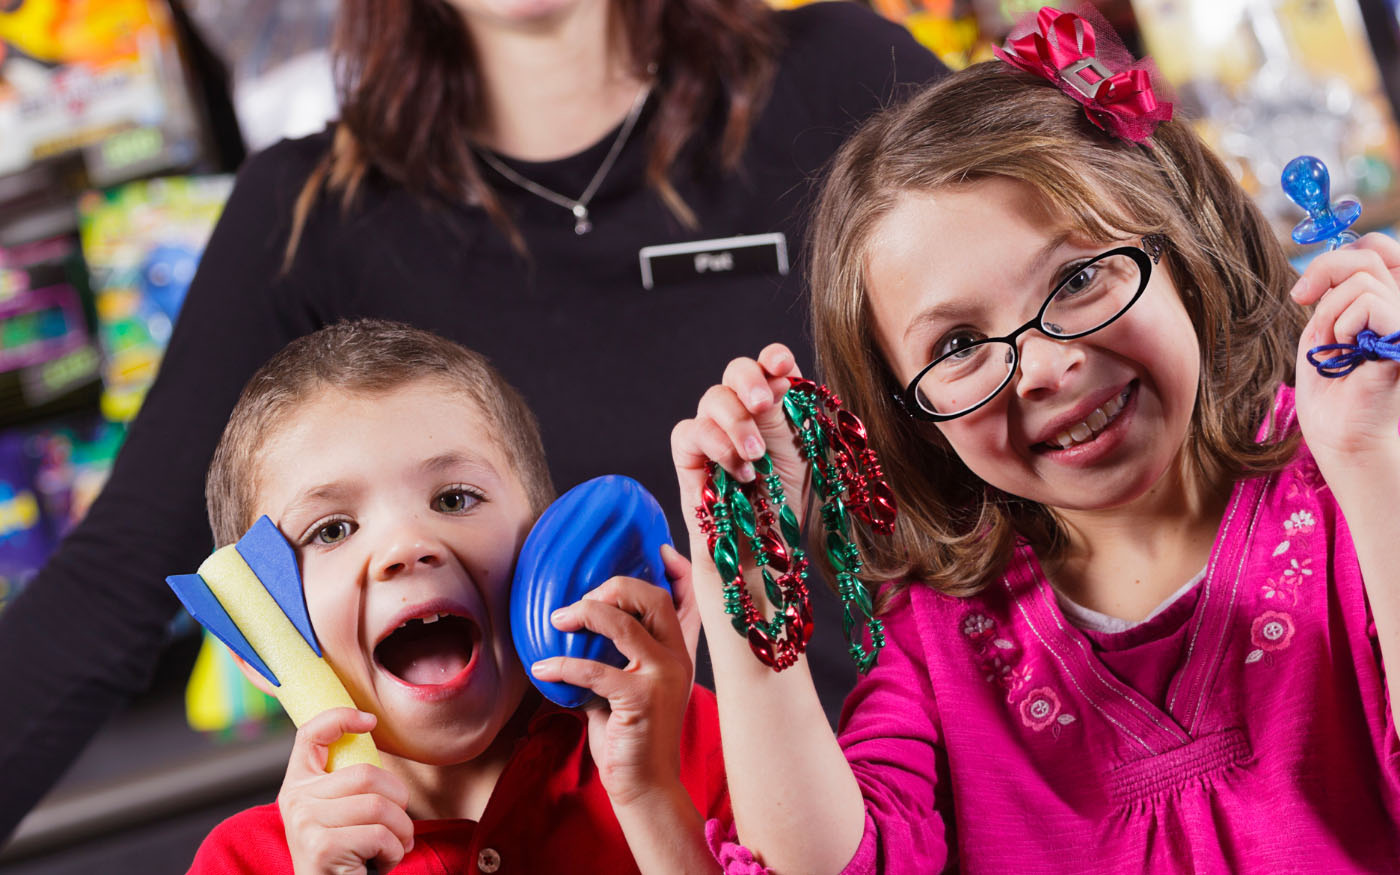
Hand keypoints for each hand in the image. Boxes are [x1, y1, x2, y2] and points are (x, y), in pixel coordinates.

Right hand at [278, 709, 413, 873]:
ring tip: (394, 846)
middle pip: (366, 774)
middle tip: (399, 827)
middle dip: (399, 801)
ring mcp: (305, 822)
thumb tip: (371, 733)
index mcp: (298, 785)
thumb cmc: (343, 857)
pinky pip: (379, 834)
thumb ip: (345, 784)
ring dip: (401, 831)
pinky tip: (382, 862)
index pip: (310, 734)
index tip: (369, 720)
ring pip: (378, 805)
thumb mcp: (337, 813)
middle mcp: (295, 800)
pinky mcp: (321, 846)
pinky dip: (394, 852)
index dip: (340, 718)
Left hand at [528, 548, 695, 807]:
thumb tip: (572, 630)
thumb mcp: (628, 689)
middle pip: (653, 597)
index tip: (658, 551)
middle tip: (582, 599)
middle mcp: (677, 659)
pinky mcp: (640, 699)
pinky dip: (562, 664)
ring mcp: (662, 677)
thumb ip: (613, 658)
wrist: (646, 786)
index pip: (688, 598)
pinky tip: (543, 669)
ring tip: (557, 620)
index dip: (676, 569)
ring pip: (623, 623)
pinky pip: (595, 669)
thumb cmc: (632, 737)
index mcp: (678, 653)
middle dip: (614, 587)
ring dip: (584, 614)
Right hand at [670, 343, 807, 550]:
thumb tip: (781, 376)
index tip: (783, 365)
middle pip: (736, 371)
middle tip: (763, 403)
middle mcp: (741, 410)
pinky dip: (716, 446)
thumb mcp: (799, 454)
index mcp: (773, 404)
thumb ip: (789, 414)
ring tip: (755, 456)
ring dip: (737, 423)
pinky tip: (739, 471)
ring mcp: (712, 428)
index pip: (770, 366)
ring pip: (712, 398)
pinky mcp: (687, 453)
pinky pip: (690, 431)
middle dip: (750, 381)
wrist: (760, 548)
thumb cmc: (782, 502)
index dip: (774, 358)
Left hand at [1290, 233, 1399, 488]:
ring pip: (1362, 281)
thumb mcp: (1324, 327)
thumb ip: (1333, 291)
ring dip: (1331, 316)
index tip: (1303, 291)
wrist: (1338, 432)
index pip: (1376, 248)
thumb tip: (1325, 263)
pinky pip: (1369, 304)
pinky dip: (1343, 327)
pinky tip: (1349, 354)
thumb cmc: (1331, 386)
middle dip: (1325, 275)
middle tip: (1305, 304)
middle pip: (1369, 254)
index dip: (1338, 257)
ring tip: (1340, 349)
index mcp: (1389, 300)